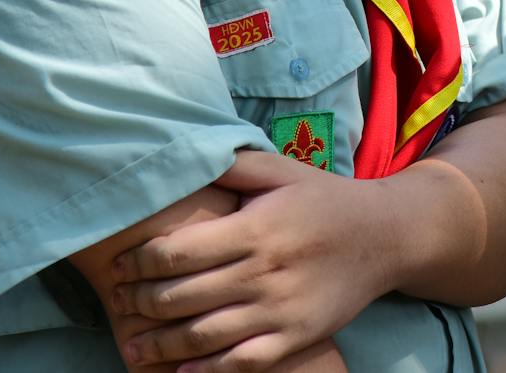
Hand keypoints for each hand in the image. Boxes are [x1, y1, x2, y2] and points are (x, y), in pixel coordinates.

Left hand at [109, 151, 387, 370]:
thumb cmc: (325, 199)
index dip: (137, 263)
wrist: (386, 236)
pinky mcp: (296, 337)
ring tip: (133, 345)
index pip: (176, 252)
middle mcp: (264, 271)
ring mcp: (280, 309)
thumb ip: (232, 165)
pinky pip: (240, 363)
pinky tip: (179, 372)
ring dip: (158, 345)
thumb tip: (183, 154)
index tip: (119, 266)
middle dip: (138, 303)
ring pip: (202, 336)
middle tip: (119, 303)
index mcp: (256, 227)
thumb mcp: (282, 171)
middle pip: (180, 297)